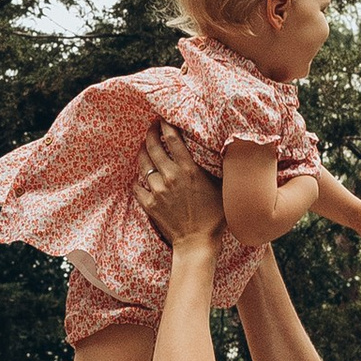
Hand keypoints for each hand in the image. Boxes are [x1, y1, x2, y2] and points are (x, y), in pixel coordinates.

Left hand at [132, 118, 222, 245]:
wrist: (197, 243)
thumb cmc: (215, 216)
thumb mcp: (221, 188)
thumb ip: (217, 168)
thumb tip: (224, 151)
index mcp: (188, 169)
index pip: (172, 139)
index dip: (165, 125)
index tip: (163, 117)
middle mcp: (170, 176)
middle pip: (153, 146)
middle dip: (150, 133)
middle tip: (151, 127)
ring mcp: (157, 190)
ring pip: (142, 164)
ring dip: (142, 153)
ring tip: (144, 147)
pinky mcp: (149, 204)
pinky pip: (136, 186)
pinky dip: (137, 179)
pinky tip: (141, 177)